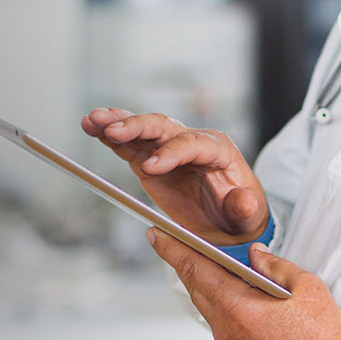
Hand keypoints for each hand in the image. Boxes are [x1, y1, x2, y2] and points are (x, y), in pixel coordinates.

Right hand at [81, 108, 267, 243]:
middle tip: (113, 132)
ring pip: (143, 129)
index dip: (171, 153)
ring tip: (93, 119)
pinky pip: (130, 145)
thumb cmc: (239, 214)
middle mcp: (192, 141)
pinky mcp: (151, 159)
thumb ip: (245, 208)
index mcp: (217, 149)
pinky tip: (92, 127)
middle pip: (164, 127)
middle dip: (138, 127)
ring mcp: (170, 148)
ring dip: (117, 122)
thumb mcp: (248, 215)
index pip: (192, 144)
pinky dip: (110, 136)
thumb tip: (243, 201)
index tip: (150, 168)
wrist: (228, 220)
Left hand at [147, 228, 340, 339]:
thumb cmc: (322, 339)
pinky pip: (222, 322)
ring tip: (207, 262)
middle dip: (185, 262)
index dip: (172, 249)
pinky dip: (221, 302)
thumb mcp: (305, 286)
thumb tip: (255, 254)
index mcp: (238, 308)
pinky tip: (234, 292)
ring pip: (209, 305)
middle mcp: (228, 329)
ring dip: (205, 282)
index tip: (155, 234)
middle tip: (173, 241)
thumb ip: (274, 264)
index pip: (195, 270)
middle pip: (198, 287)